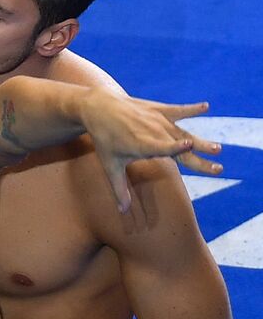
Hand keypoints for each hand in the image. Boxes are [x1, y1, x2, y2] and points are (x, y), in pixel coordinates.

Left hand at [82, 96, 222, 211]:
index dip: (175, 147)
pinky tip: (206, 107)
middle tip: (218, 169)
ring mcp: (158, 120)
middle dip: (199, 157)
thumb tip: (122, 211)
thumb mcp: (110, 166)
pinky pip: (178, 110)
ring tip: (217, 149)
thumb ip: (119, 189)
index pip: (161, 148)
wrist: (100, 108)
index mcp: (141, 144)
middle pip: (180, 146)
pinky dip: (191, 109)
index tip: (189, 146)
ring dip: (201, 141)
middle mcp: (153, 131)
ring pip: (184, 132)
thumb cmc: (105, 140)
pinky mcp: (160, 109)